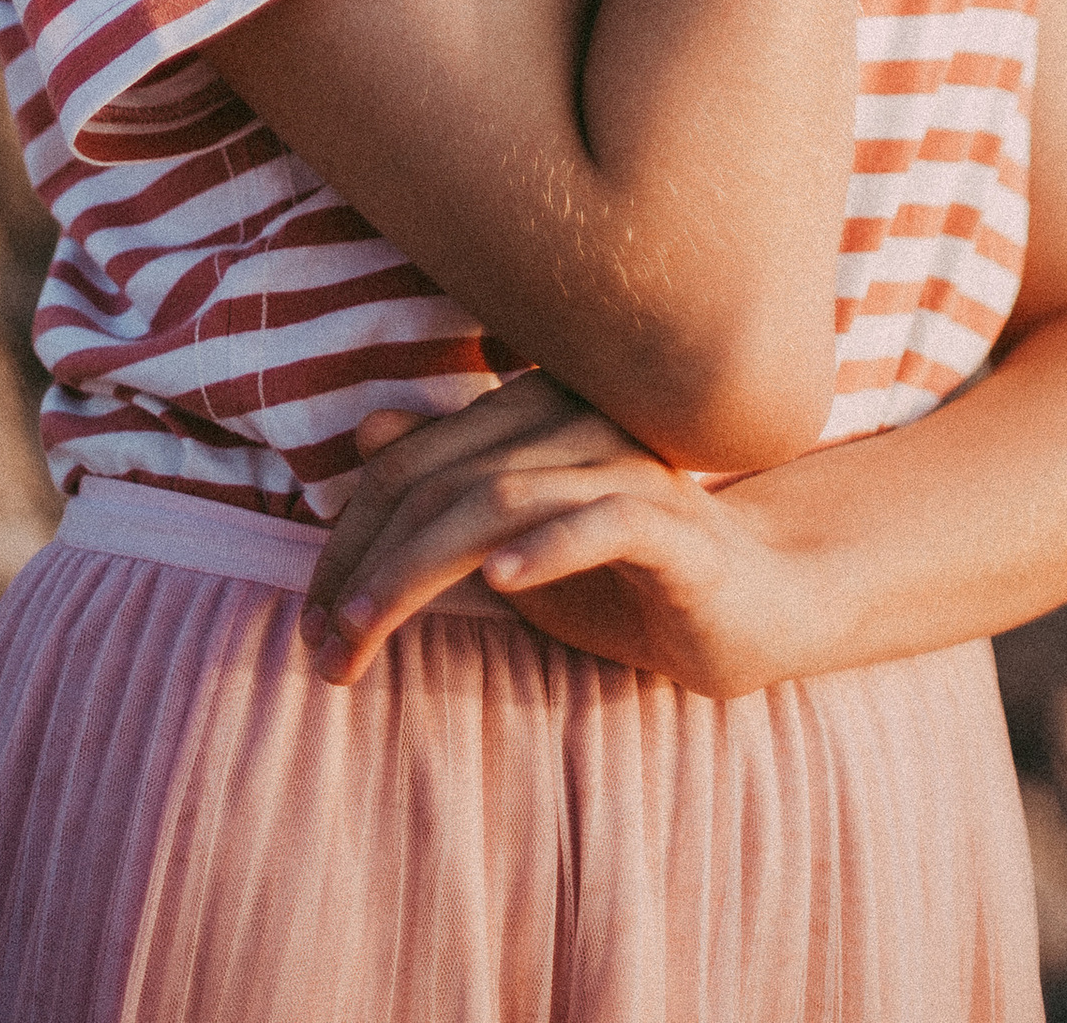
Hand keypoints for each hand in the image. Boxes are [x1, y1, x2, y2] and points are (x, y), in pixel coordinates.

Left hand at [301, 374, 824, 700]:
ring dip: (420, 570)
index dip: (350, 538)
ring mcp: (629, 470)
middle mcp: (575, 425)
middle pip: (443, 482)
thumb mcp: (521, 542)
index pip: (413, 464)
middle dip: (368, 567)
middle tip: (321, 648)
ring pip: (502, 498)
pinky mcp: (678, 528)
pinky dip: (548, 547)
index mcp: (531, 417)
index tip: (311, 619)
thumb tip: (365, 432)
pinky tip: (500, 581)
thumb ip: (450, 493)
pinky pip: (605, 522)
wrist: (755, 606)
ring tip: (366, 630)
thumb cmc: (626, 574)